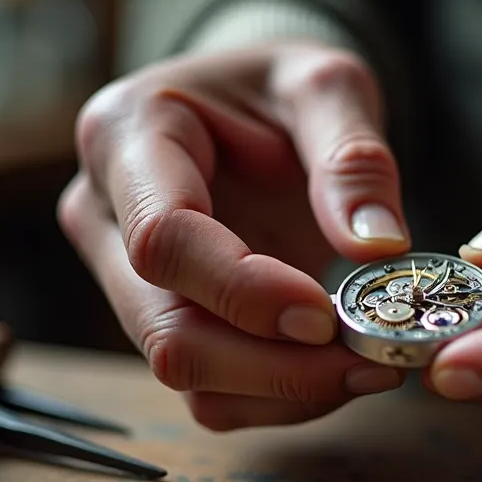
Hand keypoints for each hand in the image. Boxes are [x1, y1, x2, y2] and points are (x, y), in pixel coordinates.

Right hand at [58, 40, 410, 430]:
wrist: (256, 108)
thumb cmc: (283, 87)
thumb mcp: (328, 83)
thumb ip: (353, 156)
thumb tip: (379, 245)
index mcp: (125, 134)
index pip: (162, 238)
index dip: (243, 290)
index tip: (326, 313)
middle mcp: (103, 213)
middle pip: (164, 328)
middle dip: (274, 362)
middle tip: (372, 358)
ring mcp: (123, 275)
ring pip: (184, 372)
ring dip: (283, 390)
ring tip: (371, 363)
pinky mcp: (159, 318)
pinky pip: (207, 390)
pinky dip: (278, 397)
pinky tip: (339, 369)